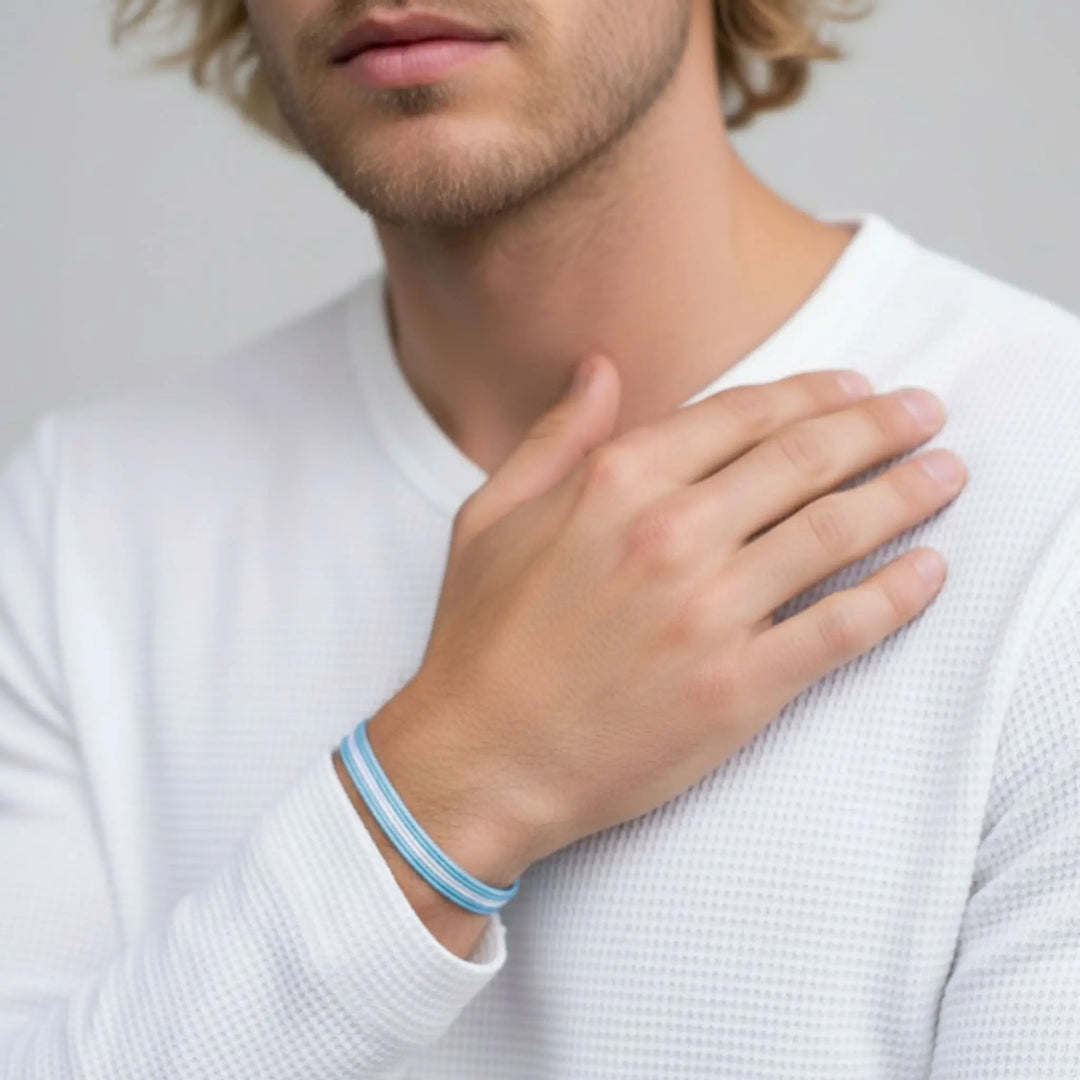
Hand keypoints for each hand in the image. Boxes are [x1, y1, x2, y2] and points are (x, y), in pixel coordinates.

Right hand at [378, 356, 965, 882]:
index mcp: (615, 482)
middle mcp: (671, 532)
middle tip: (925, 413)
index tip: (855, 388)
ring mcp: (711, 611)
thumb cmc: (480, 640)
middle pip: (805, 459)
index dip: (812, 392)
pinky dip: (896, 595)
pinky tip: (928, 572)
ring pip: (837, 532)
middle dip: (879, 427)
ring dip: (907, 494)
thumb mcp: (490, 515)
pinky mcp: (739, 686)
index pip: (742, 414)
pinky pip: (840, 627)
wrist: (480, 760)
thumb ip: (555, 436)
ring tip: (947, 474)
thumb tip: (599, 370)